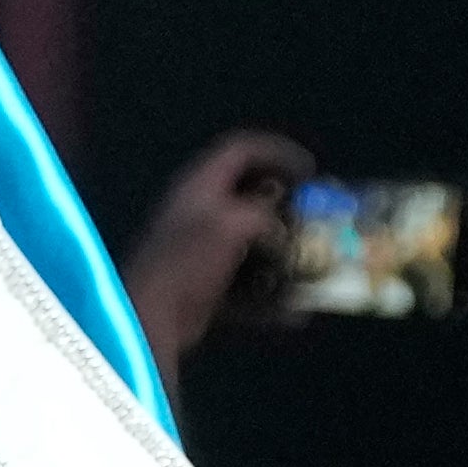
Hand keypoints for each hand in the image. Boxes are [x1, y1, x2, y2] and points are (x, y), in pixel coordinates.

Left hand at [122, 130, 314, 381]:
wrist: (152, 315)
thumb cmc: (186, 261)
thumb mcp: (230, 225)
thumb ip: (262, 214)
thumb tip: (283, 226)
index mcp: (199, 185)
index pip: (241, 150)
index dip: (277, 152)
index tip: (310, 170)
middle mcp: (199, 212)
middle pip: (250, 198)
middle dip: (286, 209)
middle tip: (315, 218)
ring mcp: (200, 249)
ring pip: (251, 244)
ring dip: (282, 256)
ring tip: (310, 267)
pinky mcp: (204, 284)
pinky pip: (246, 286)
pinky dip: (270, 298)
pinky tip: (294, 314)